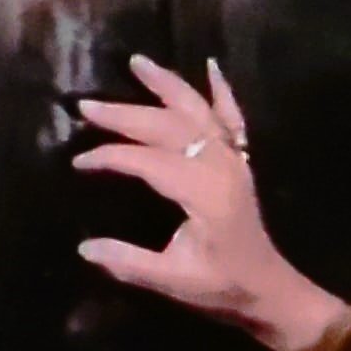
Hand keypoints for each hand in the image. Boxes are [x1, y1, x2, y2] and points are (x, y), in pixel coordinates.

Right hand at [71, 55, 341, 350]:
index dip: (113, 157)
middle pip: (168, 128)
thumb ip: (129, 262)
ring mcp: (234, 161)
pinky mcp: (241, 163)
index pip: (150, 161)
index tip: (81, 161)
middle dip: (125, 115)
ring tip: (137, 61)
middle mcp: (220, 168)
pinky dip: (222, 91)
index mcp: (204, 194)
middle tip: (86, 105)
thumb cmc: (222, 287)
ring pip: (198, 112)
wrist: (269, 290)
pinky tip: (211, 66)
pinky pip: (232, 119)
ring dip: (167, 85)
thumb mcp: (173, 280)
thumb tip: (84, 249)